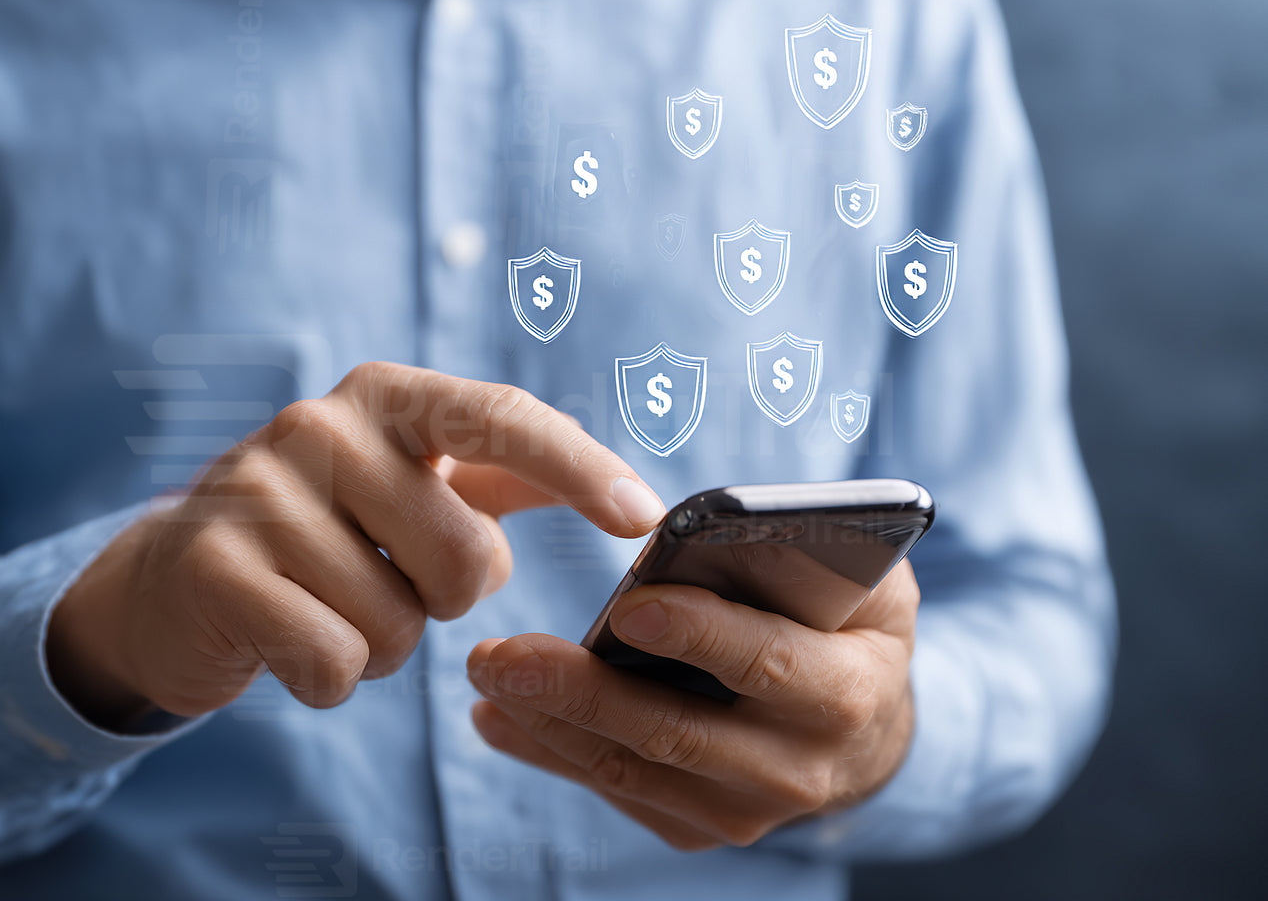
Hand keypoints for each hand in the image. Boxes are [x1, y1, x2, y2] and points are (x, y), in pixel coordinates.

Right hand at [46, 362, 665, 725]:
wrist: (173, 583)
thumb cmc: (321, 533)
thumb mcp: (405, 484)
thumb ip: (501, 475)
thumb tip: (621, 486)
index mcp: (385, 397)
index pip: (500, 419)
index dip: (579, 468)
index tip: (642, 519)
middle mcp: (319, 426)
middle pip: (468, 558)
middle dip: (443, 601)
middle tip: (384, 580)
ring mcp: (257, 492)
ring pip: (400, 625)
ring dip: (380, 645)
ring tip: (325, 606)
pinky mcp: (213, 567)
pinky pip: (333, 661)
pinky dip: (329, 679)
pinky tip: (289, 644)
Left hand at [466, 559, 919, 849]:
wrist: (866, 732)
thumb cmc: (851, 624)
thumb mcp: (861, 579)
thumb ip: (807, 552)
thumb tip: (712, 525)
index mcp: (848, 691)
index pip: (770, 663)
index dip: (700, 635)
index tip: (628, 605)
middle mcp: (799, 767)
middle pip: (678, 732)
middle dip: (583, 691)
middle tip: (502, 653)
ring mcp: (745, 810)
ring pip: (633, 768)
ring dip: (548, 723)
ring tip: (486, 674)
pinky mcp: (700, 828)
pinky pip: (615, 790)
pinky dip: (552, 753)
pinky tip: (500, 717)